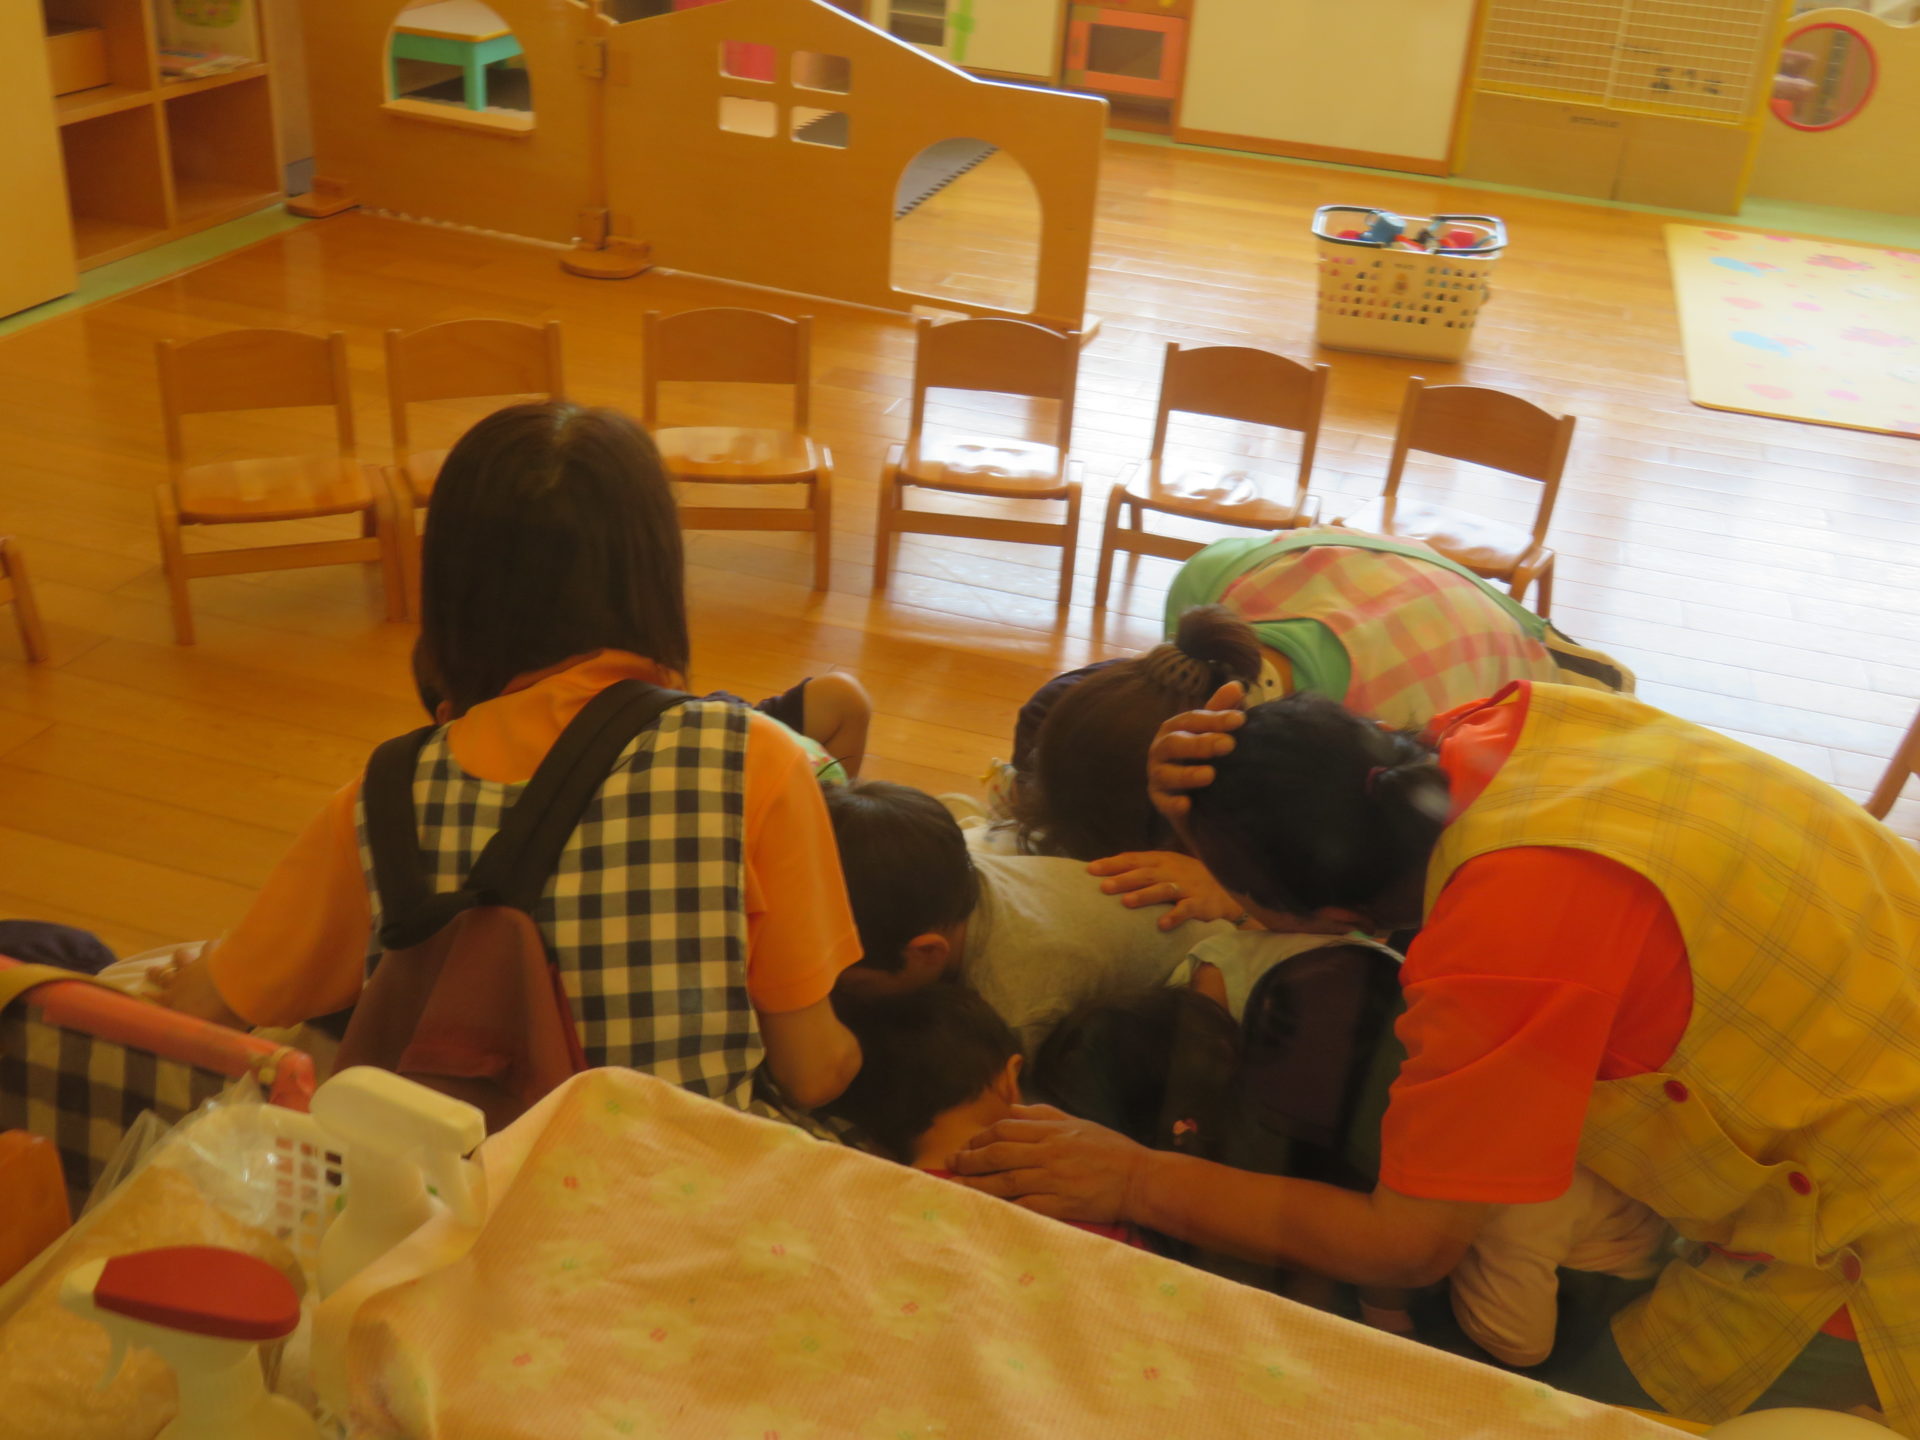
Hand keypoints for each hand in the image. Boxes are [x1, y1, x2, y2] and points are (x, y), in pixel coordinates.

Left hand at [947, 1104, 1145, 1224]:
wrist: (1139, 1179)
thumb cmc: (1110, 1150)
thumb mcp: (1077, 1123)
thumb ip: (1043, 1116)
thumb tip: (1012, 1110)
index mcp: (1052, 1131)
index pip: (1005, 1129)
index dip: (980, 1137)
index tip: (966, 1146)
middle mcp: (1049, 1153)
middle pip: (998, 1153)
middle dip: (969, 1159)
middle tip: (950, 1165)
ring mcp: (1054, 1180)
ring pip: (1005, 1180)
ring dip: (976, 1184)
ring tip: (955, 1187)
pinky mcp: (1060, 1206)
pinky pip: (1024, 1206)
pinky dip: (1002, 1207)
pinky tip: (985, 1209)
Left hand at [1088, 851, 1243, 931]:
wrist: (1227, 887)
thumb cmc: (1188, 877)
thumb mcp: (1167, 865)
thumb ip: (1143, 867)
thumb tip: (1109, 872)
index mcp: (1161, 860)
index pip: (1133, 859)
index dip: (1112, 864)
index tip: (1090, 870)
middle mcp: (1172, 871)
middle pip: (1144, 874)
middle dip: (1123, 880)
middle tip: (1103, 887)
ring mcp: (1186, 886)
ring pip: (1163, 890)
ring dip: (1144, 896)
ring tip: (1126, 903)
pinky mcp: (1200, 903)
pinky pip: (1186, 910)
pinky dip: (1174, 916)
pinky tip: (1161, 925)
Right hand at [1146, 682, 1245, 826]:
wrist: (1196, 799)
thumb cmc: (1204, 756)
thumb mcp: (1214, 733)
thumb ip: (1222, 710)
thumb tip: (1237, 685)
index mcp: (1177, 728)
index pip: (1193, 719)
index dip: (1215, 718)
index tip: (1240, 720)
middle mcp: (1162, 749)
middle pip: (1175, 743)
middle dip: (1200, 743)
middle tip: (1228, 745)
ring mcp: (1158, 776)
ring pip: (1166, 773)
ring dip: (1187, 774)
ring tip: (1210, 775)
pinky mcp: (1159, 801)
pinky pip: (1162, 803)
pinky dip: (1173, 804)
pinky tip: (1187, 804)